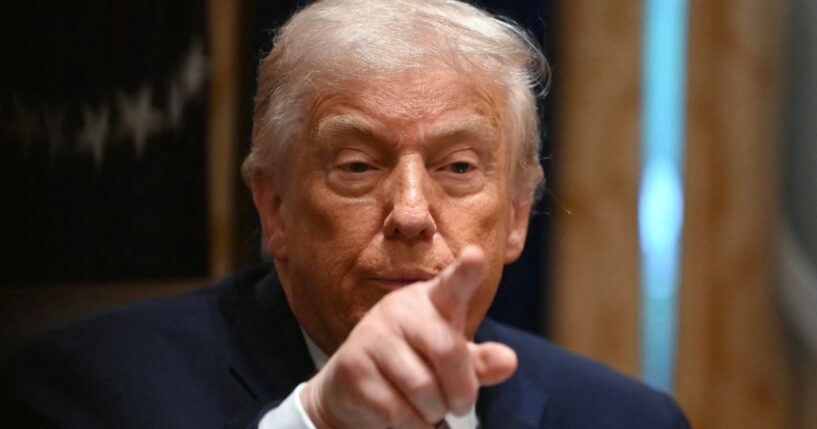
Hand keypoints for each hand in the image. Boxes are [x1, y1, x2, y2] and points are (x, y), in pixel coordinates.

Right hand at [300, 245, 517, 428]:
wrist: (353, 387)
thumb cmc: (414, 364)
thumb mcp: (451, 360)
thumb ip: (480, 362)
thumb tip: (509, 360)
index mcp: (430, 300)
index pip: (451, 284)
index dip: (465, 272)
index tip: (475, 256)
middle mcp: (399, 309)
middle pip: (448, 351)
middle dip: (461, 390)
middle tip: (460, 404)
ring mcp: (372, 335)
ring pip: (424, 389)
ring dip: (433, 411)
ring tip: (426, 406)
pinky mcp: (352, 366)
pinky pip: (397, 410)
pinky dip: (410, 424)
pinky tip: (400, 412)